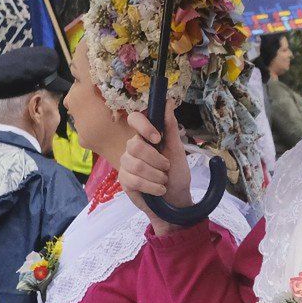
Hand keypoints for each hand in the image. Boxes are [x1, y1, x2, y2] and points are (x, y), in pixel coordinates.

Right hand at [117, 102, 192, 230]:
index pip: (134, 119)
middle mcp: (133, 148)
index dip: (143, 126)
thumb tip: (169, 102)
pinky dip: (152, 186)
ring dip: (156, 176)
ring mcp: (126, 164)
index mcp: (145, 137)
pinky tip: (159, 190)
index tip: (158, 138)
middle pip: (135, 145)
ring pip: (136, 165)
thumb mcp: (177, 150)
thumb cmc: (176, 175)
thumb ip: (170, 127)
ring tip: (163, 181)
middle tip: (166, 168)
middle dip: (156, 159)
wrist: (175, 201)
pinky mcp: (124, 180)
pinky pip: (134, 180)